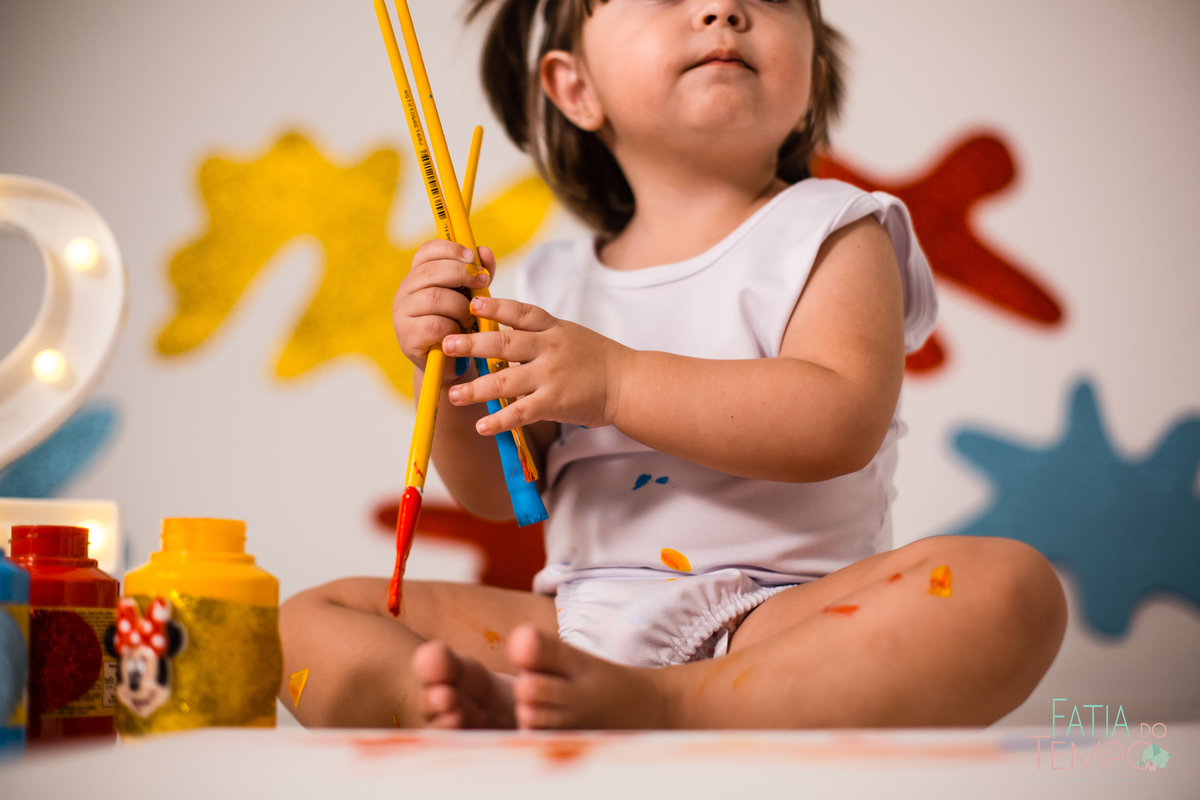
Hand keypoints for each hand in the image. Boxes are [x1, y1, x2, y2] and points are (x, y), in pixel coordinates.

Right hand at [392, 240, 493, 381]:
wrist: (452, 365)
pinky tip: (460, 333)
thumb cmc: (461, 325)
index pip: (427, 251)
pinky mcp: (407, 337)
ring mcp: (402, 314)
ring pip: (435, 298)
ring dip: (461, 306)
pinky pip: (435, 325)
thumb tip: (485, 252)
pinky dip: (454, 328)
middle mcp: (405, 292)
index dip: (450, 249)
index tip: (472, 256)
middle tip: (483, 281)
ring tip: (471, 317)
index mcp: (418, 276)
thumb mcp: (472, 296)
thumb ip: (478, 274)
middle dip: (462, 273)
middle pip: (431, 271)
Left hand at [441, 297, 632, 434]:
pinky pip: (521, 412)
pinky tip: (481, 426)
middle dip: (472, 344)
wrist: (629, 384)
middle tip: (446, 344)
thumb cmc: (599, 360)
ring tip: (454, 394)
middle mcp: (549, 348)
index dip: (494, 306)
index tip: (470, 303)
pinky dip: (499, 420)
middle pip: (504, 342)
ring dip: (476, 388)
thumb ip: (540, 334)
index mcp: (554, 328)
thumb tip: (503, 338)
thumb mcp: (571, 335)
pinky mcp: (555, 402)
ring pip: (505, 380)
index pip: (520, 312)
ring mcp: (551, 375)